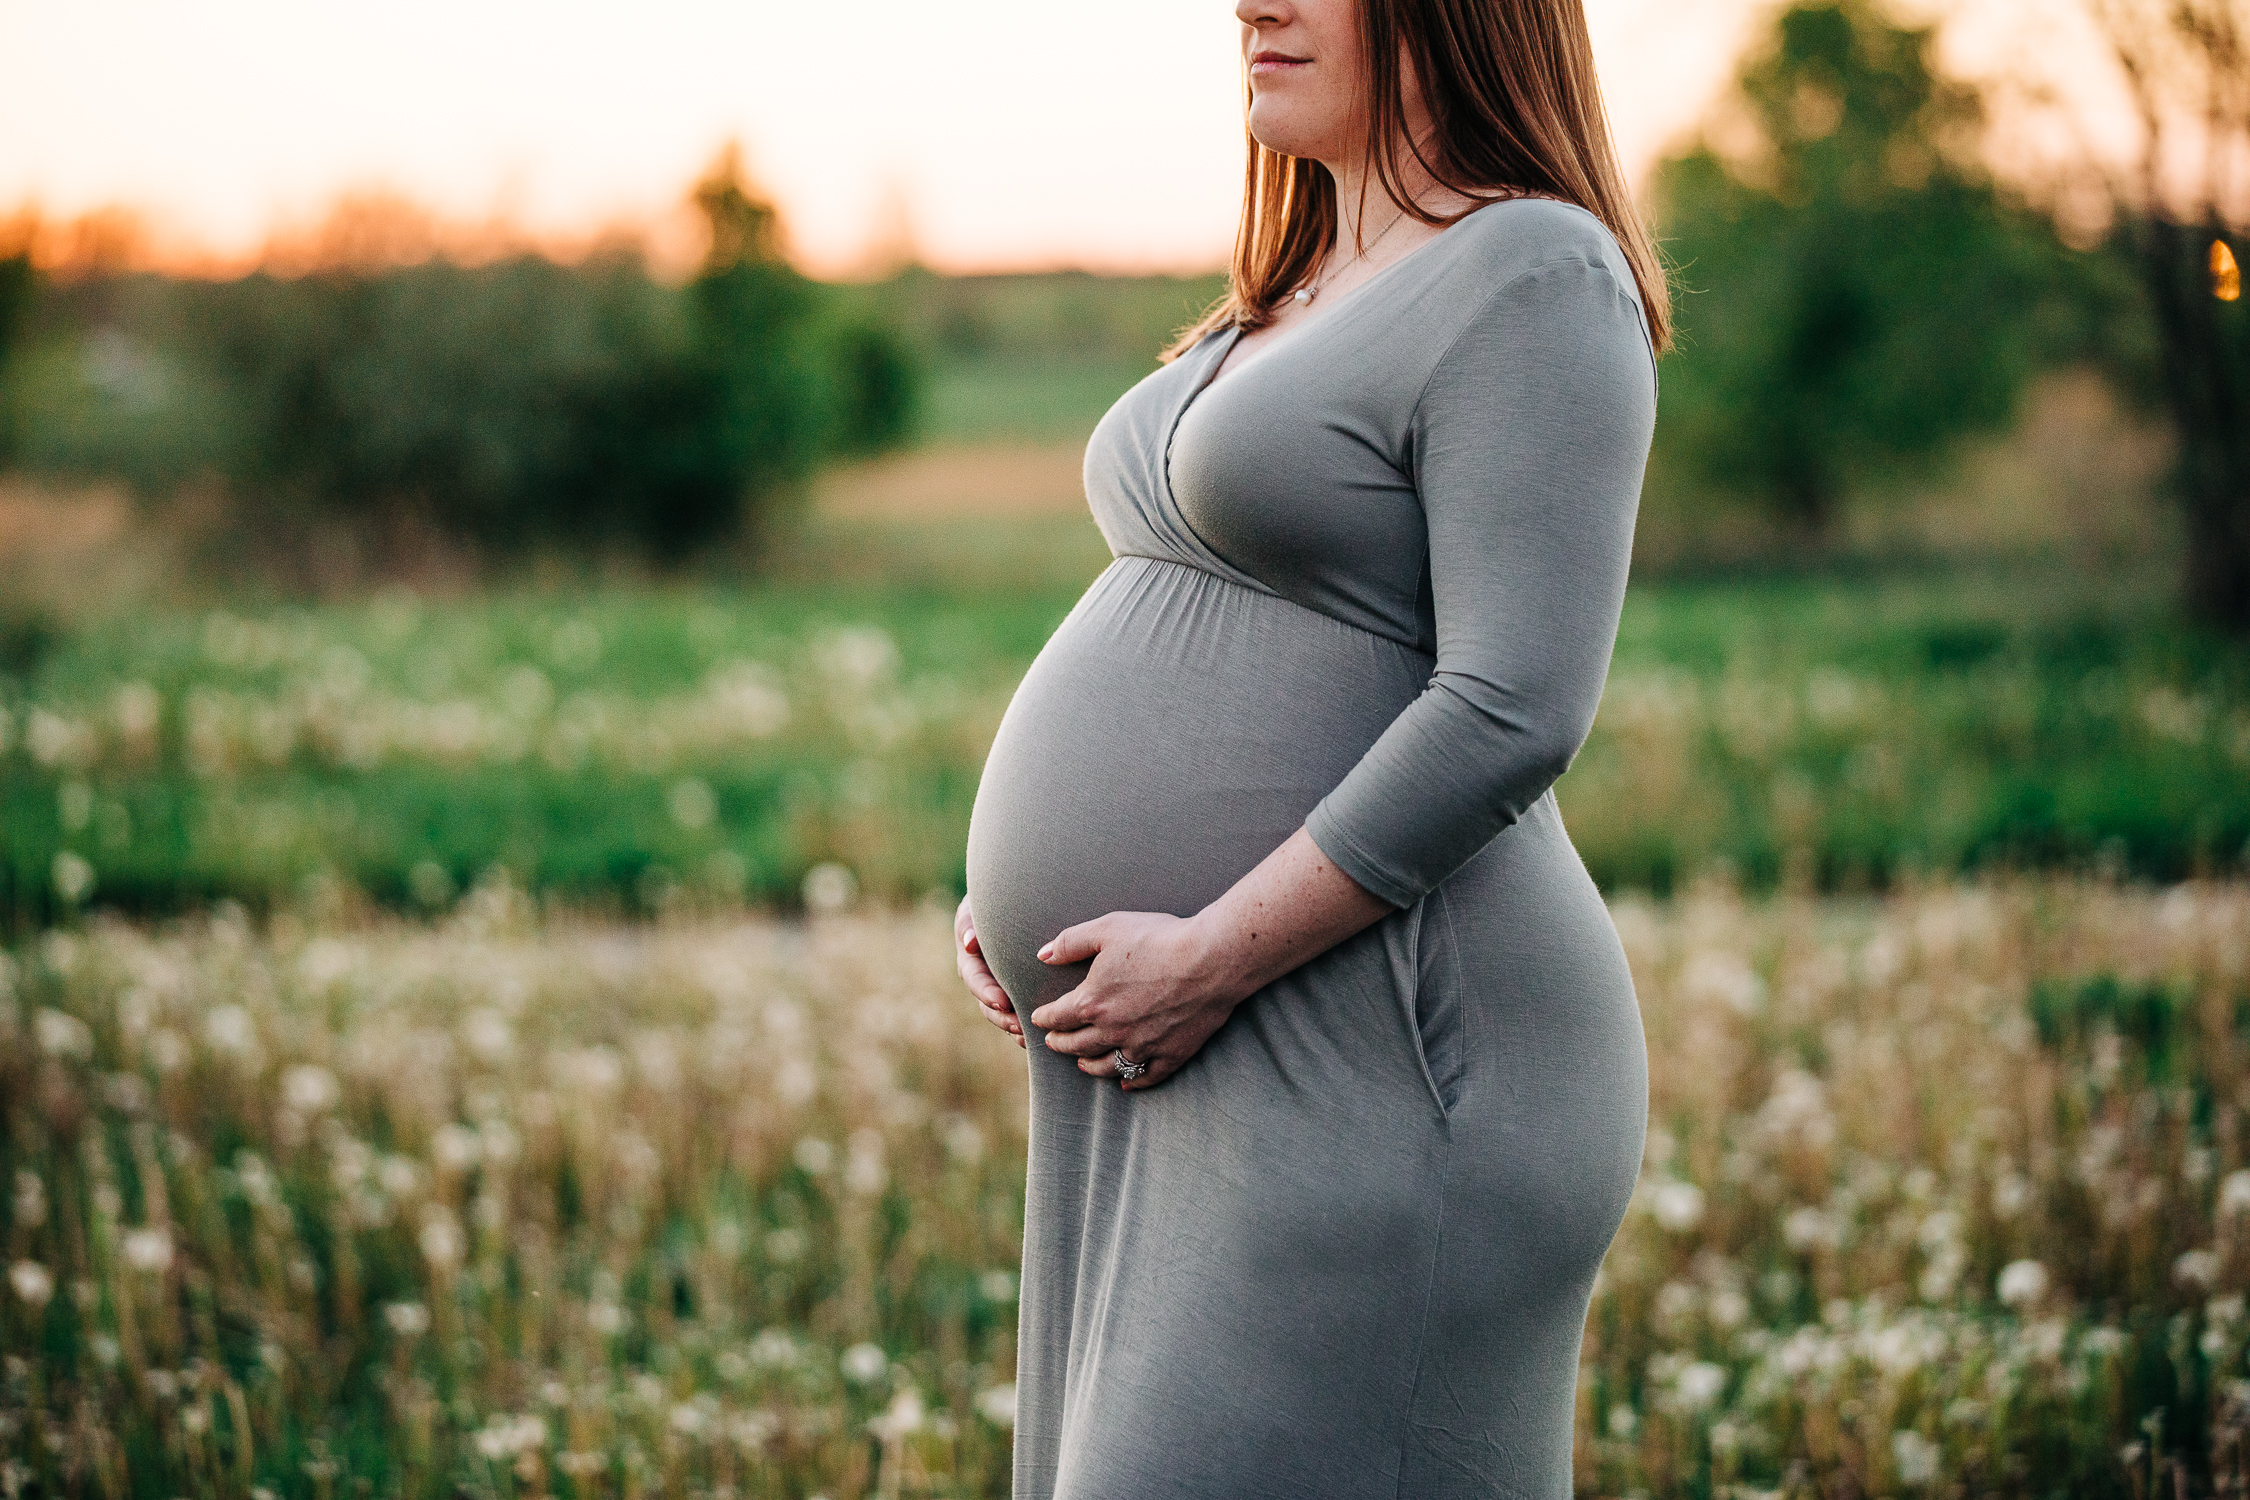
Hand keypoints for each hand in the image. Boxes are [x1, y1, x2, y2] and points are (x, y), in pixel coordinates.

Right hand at [956, 896, 1024, 1047]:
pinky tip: (1039, 1036)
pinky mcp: (1016, 987)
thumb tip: (970, 942)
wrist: (1020, 895)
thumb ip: (973, 919)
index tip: (1002, 1002)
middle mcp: (982, 970)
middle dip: (1000, 1016)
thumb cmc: (1000, 894)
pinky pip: (1017, 1010)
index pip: (974, 976)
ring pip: (1001, 1011)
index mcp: (970, 952)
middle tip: (1019, 1026)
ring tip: (1028, 1036)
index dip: (986, 991)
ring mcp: (998, 981)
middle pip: (986, 1001)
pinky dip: (1026, 1024)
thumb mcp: (982, 901)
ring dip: (1012, 1024)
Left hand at [1029, 911, 1241, 1090]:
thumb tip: (1043, 954)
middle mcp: (1113, 1031)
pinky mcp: (1171, 1054)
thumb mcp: (1108, 929)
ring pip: (1107, 1066)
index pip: (1058, 1016)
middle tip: (1053, 1042)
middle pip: (1077, 1045)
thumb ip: (1071, 942)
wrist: (1211, 959)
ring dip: (1089, 1065)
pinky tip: (1125, 1083)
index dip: (1045, 1017)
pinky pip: (1146, 1077)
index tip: (1039, 1018)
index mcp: (1093, 1001)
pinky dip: (1133, 1082)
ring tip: (1082, 1063)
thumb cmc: (1160, 938)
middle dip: (1061, 1044)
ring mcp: (1143, 1046)